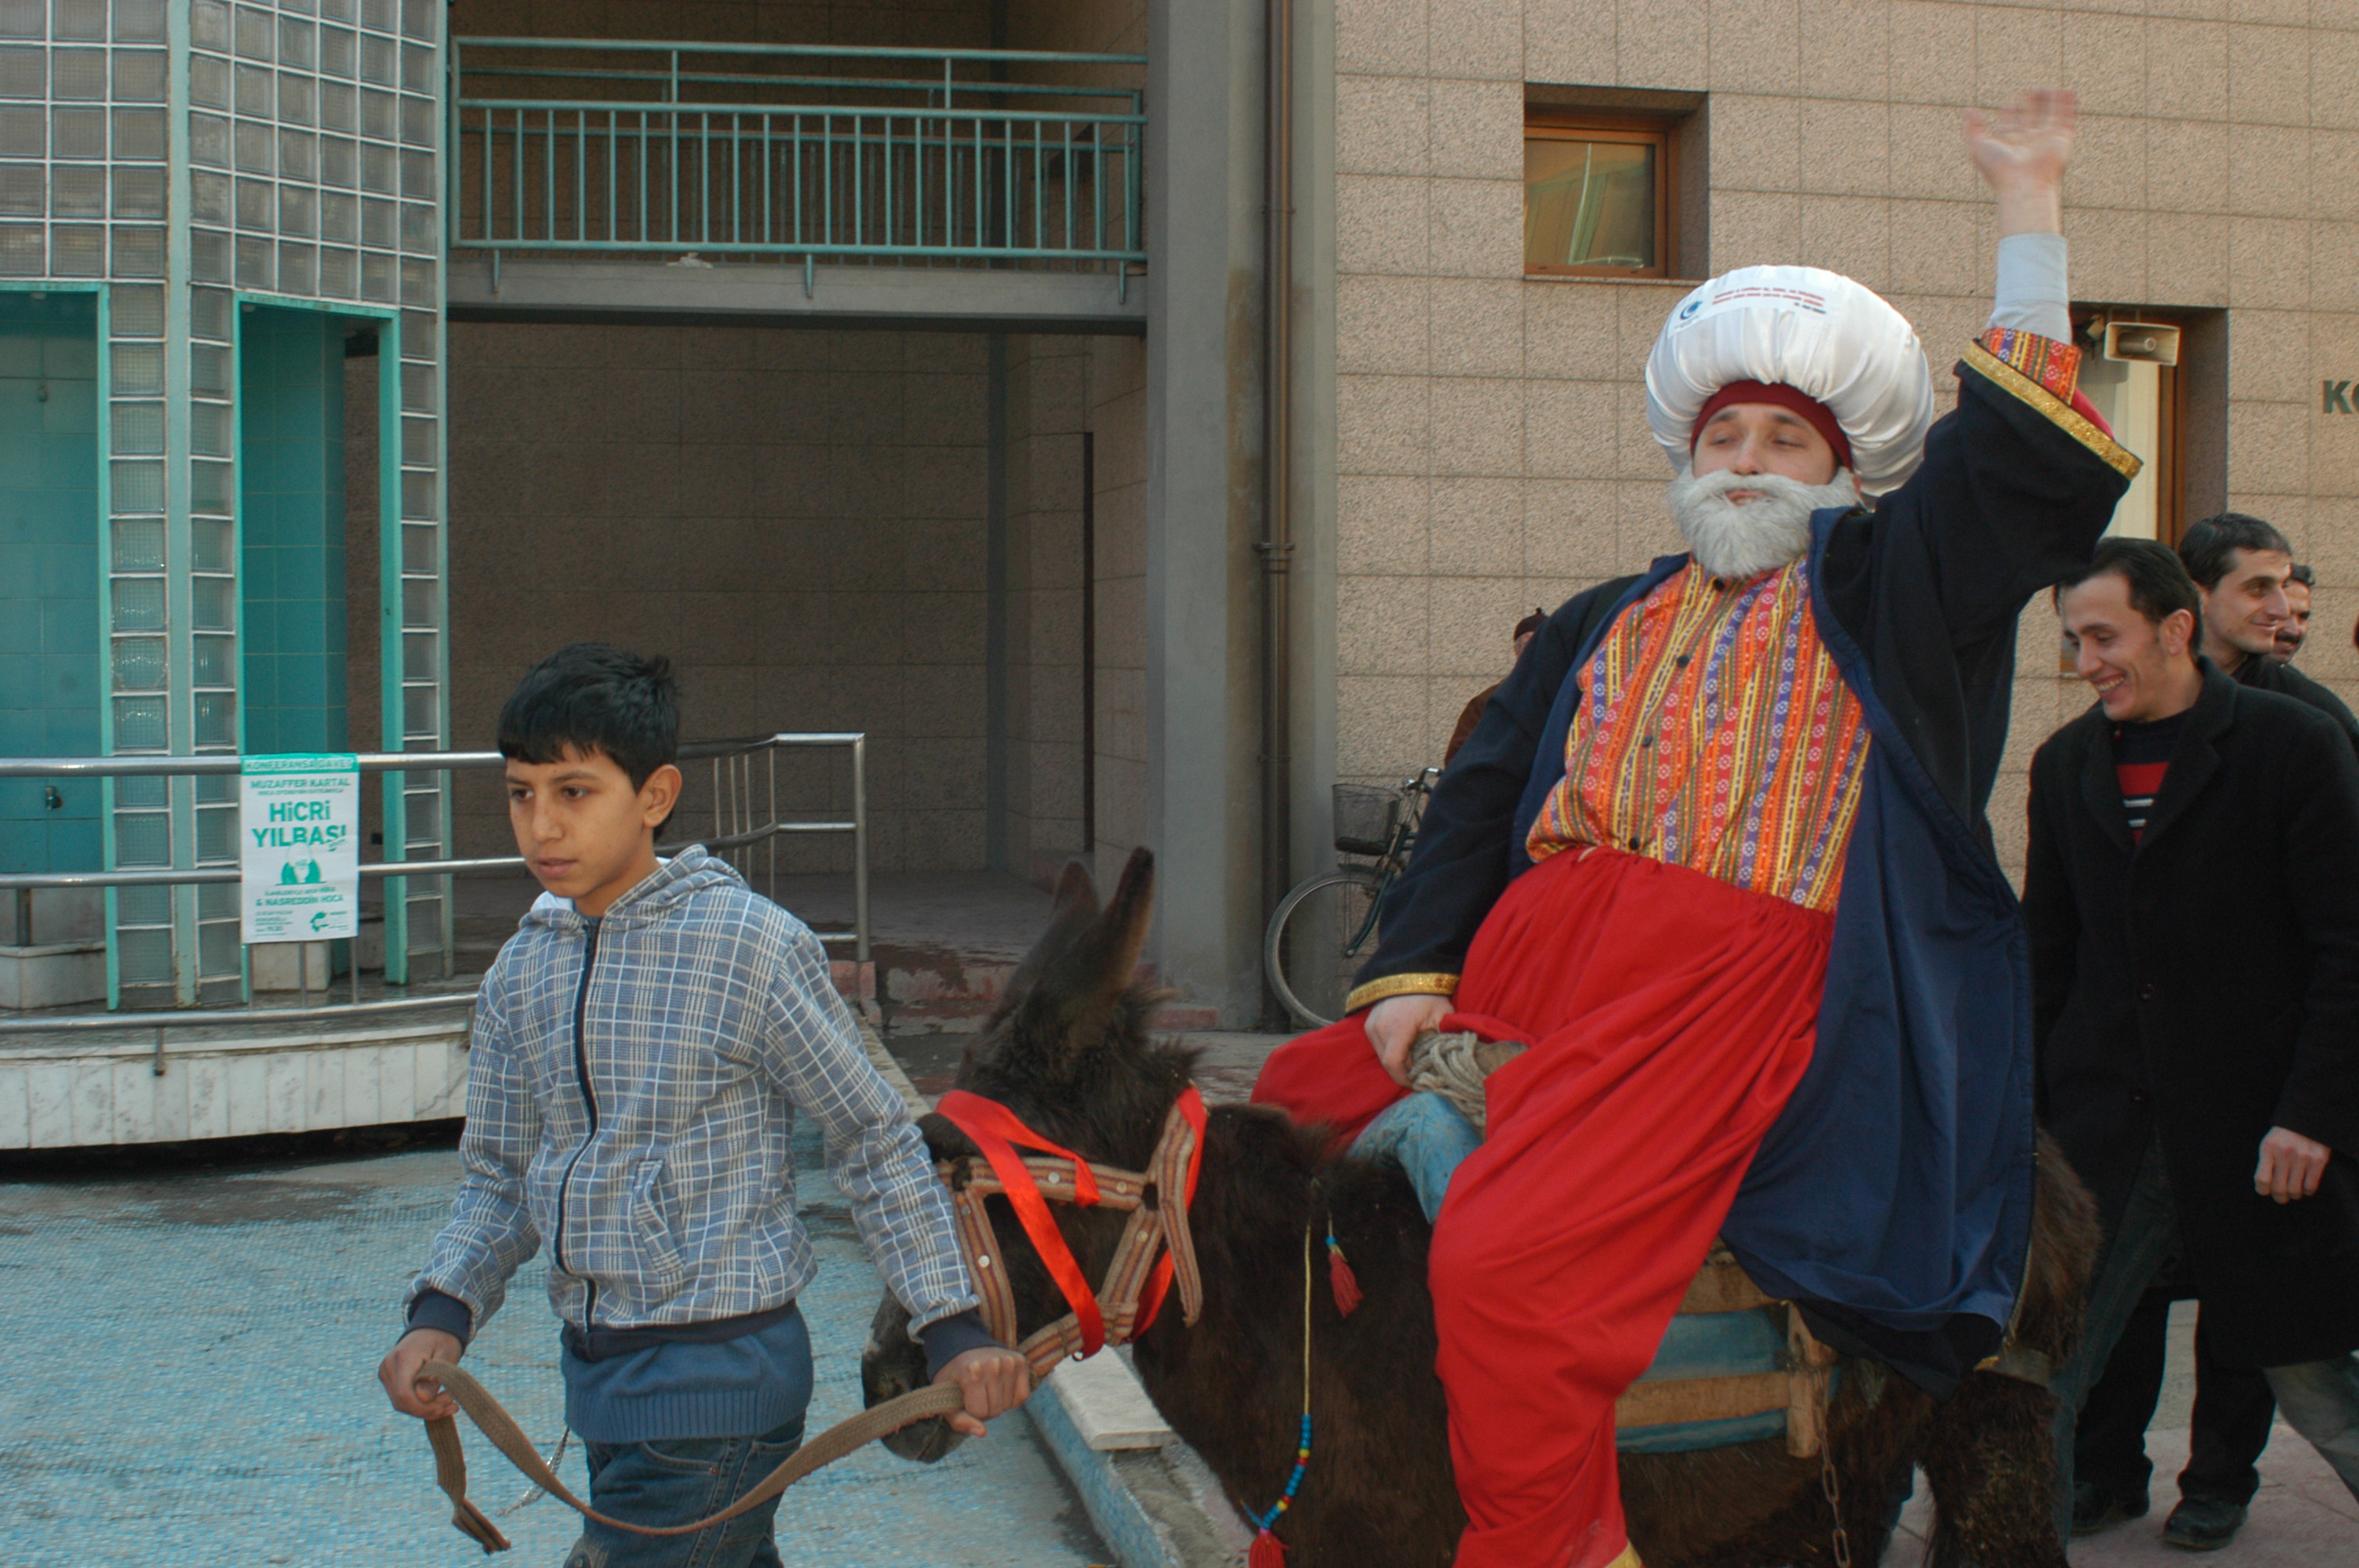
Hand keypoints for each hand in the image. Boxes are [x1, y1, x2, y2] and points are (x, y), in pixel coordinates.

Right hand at [379, 1327, 462, 1419]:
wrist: (431, 1329)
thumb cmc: (443, 1340)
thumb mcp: (447, 1355)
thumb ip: (436, 1377)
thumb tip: (423, 1399)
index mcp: (403, 1358)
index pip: (404, 1394)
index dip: (422, 1408)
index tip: (444, 1408)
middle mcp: (388, 1367)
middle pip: (402, 1402)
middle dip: (427, 1410)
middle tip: (452, 1405)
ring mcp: (386, 1373)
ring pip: (401, 1404)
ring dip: (425, 1409)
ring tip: (449, 1402)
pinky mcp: (389, 1379)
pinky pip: (402, 1399)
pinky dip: (420, 1404)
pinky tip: (438, 1402)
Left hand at [934, 1346, 1032, 1437]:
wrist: (964, 1348)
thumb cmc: (954, 1378)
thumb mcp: (947, 1400)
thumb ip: (960, 1421)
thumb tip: (982, 1433)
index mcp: (972, 1372)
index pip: (981, 1413)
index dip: (972, 1411)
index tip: (965, 1399)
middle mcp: (993, 1365)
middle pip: (996, 1411)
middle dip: (985, 1409)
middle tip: (976, 1393)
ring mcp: (1009, 1361)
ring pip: (1009, 1406)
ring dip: (998, 1403)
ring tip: (987, 1387)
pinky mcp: (1020, 1361)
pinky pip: (1023, 1396)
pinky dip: (1012, 1398)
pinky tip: (1001, 1387)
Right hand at [1365, 993, 1450, 1086]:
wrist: (1411, 974)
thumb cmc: (1429, 996)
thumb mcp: (1442, 1017)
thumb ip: (1440, 1042)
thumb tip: (1441, 1066)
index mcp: (1397, 1027)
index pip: (1393, 1063)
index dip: (1404, 1078)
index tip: (1417, 1083)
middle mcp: (1379, 1028)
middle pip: (1387, 1063)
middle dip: (1403, 1072)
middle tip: (1420, 1073)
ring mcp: (1371, 1026)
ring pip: (1382, 1056)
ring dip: (1396, 1062)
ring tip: (1414, 1059)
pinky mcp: (1369, 1024)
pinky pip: (1378, 1046)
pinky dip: (1390, 1051)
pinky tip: (1405, 1048)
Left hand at [1963, 88, 2074, 235]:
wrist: (2024, 184)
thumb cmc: (1999, 169)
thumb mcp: (1978, 147)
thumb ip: (1972, 129)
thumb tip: (1968, 110)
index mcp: (2010, 142)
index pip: (2012, 122)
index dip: (2012, 112)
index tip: (2011, 104)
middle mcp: (2028, 140)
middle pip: (2032, 117)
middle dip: (2033, 103)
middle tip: (2033, 90)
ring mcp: (2046, 138)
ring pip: (2050, 115)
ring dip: (2050, 101)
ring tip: (2049, 88)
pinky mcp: (2062, 138)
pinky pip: (2066, 117)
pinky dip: (2068, 104)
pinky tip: (2067, 90)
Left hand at [2255, 1126, 2330, 1202]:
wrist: (2308, 1118)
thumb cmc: (2284, 1135)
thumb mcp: (2269, 1143)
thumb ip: (2266, 1162)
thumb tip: (2264, 1187)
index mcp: (2269, 1148)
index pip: (2262, 1179)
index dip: (2262, 1190)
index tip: (2264, 1191)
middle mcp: (2285, 1153)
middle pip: (2278, 1188)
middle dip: (2278, 1197)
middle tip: (2280, 1197)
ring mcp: (2303, 1157)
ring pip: (2295, 1191)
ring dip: (2293, 1195)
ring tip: (2293, 1191)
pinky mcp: (2319, 1160)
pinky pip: (2311, 1186)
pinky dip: (2307, 1191)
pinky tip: (2304, 1186)